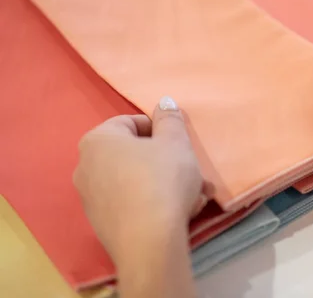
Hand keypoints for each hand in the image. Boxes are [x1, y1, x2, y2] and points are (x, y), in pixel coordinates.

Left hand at [73, 96, 205, 262]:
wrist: (149, 243)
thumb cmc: (162, 181)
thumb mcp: (176, 143)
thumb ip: (170, 119)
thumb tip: (164, 102)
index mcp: (98, 140)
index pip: (131, 122)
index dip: (160, 129)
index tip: (180, 143)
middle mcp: (85, 166)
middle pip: (133, 154)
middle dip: (166, 161)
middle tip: (191, 170)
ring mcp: (90, 197)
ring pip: (135, 180)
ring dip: (164, 183)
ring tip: (193, 195)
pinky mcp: (100, 224)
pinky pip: (131, 202)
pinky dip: (153, 202)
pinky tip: (177, 212)